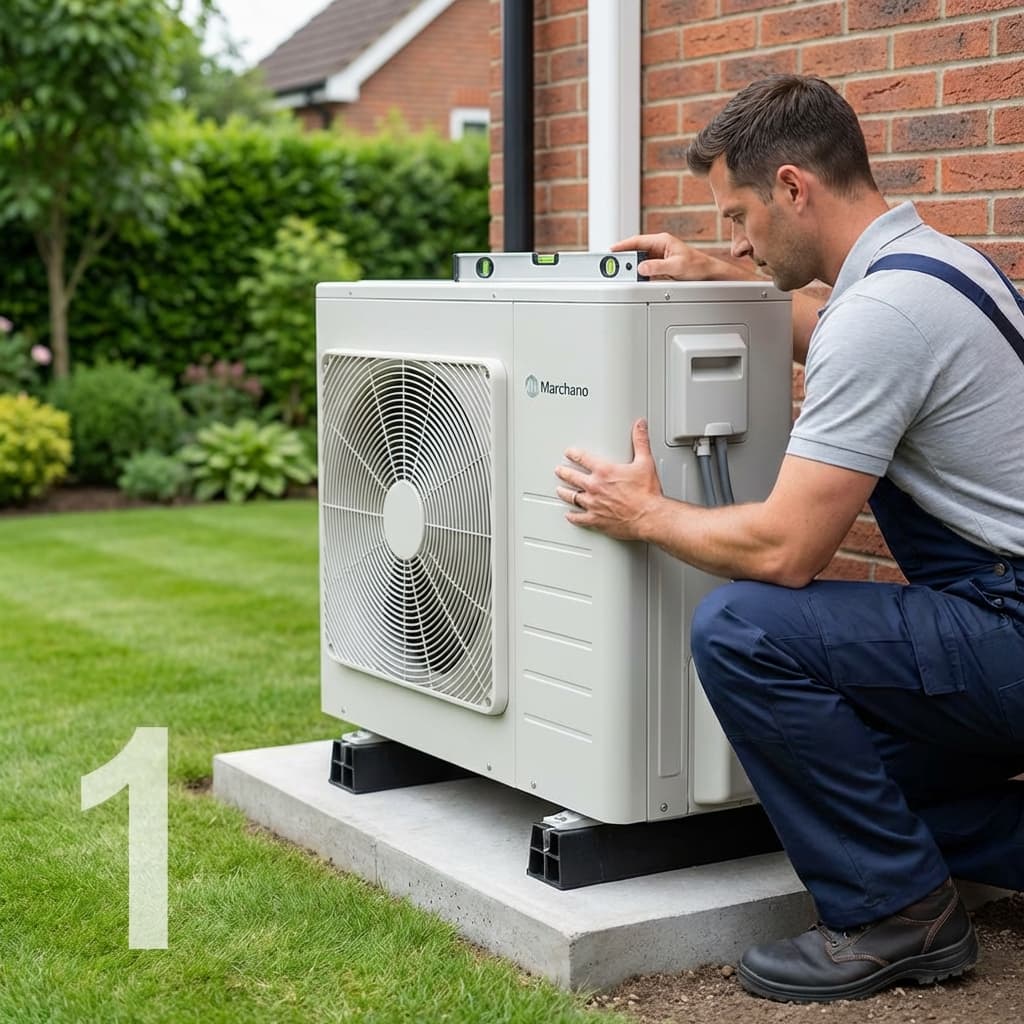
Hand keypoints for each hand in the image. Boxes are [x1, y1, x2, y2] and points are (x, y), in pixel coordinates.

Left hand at [554, 419, 664, 540]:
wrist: (648, 516)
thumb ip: (640, 442)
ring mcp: (593, 504)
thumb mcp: (645, 462)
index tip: (569, 453)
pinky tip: (570, 515)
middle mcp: (595, 487)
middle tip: (559, 470)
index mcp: (604, 472)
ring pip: (572, 497)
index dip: (574, 454)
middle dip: (564, 473)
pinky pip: (579, 519)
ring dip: (565, 493)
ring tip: (560, 490)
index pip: (583, 459)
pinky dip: (573, 517)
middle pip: (573, 478)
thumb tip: (639, 426)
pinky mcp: (596, 520)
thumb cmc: (646, 493)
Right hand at [611, 232, 755, 282]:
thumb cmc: (698, 266)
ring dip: (630, 266)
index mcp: (662, 241)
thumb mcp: (677, 266)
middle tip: (611, 265)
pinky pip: (644, 268)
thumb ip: (658, 267)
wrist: (708, 274)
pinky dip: (637, 272)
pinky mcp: (660, 266)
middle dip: (623, 257)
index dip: (623, 245)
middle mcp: (659, 247)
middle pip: (635, 250)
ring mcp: (659, 256)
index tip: (611, 250)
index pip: (637, 241)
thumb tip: (641, 267)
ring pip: (638, 260)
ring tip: (620, 273)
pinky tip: (633, 277)